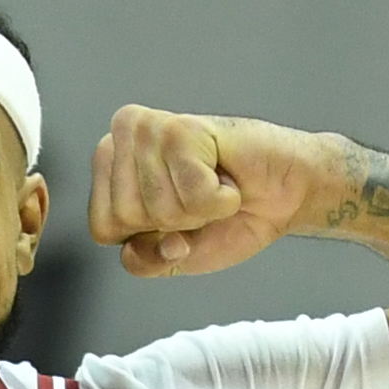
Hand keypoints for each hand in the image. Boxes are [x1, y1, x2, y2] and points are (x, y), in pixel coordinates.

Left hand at [89, 109, 332, 278]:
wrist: (286, 193)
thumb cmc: (230, 217)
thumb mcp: (176, 257)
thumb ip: (144, 262)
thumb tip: (135, 249)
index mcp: (110, 168)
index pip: (102, 228)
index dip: (145, 239)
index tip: (176, 220)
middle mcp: (124, 140)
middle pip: (128, 218)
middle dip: (175, 223)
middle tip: (200, 198)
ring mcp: (151, 130)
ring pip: (159, 208)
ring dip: (200, 210)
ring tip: (213, 184)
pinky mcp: (182, 127)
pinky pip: (192, 195)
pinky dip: (219, 200)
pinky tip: (227, 176)